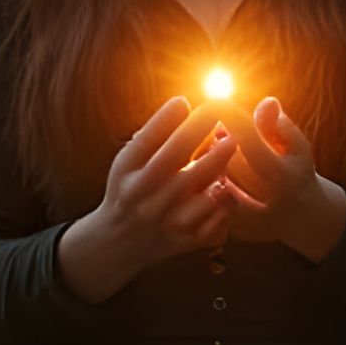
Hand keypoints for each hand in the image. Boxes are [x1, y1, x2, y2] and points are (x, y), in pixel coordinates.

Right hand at [57, 95, 235, 301]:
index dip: (169, 116)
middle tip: (225, 123)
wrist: (117, 242)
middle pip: (180, 160)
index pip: (149, 137)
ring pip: (205, 191)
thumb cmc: (130, 187)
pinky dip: (227, 201)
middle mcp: (145, 196)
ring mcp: (166, 220)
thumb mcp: (128, 160)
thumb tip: (184, 104)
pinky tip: (225, 189)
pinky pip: (218, 217)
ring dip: (221, 168)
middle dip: (203, 131)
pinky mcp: (185, 240)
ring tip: (228, 151)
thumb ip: (153, 136)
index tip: (185, 102)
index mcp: (128, 171)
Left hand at [208, 97, 345, 260]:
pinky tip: (216, 176)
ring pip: (216, 182)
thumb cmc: (297, 172)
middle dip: (220, 142)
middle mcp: (265, 201)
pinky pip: (210, 202)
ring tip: (220, 152)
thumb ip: (281, 126)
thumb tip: (267, 102)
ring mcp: (247, 219)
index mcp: (283, 176)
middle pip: (227, 162)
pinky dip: (209, 185)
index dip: (231, 120)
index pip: (248, 141)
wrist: (301, 219)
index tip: (221, 104)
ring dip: (213, 163)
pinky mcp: (232, 230)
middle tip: (219, 131)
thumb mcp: (298, 147)